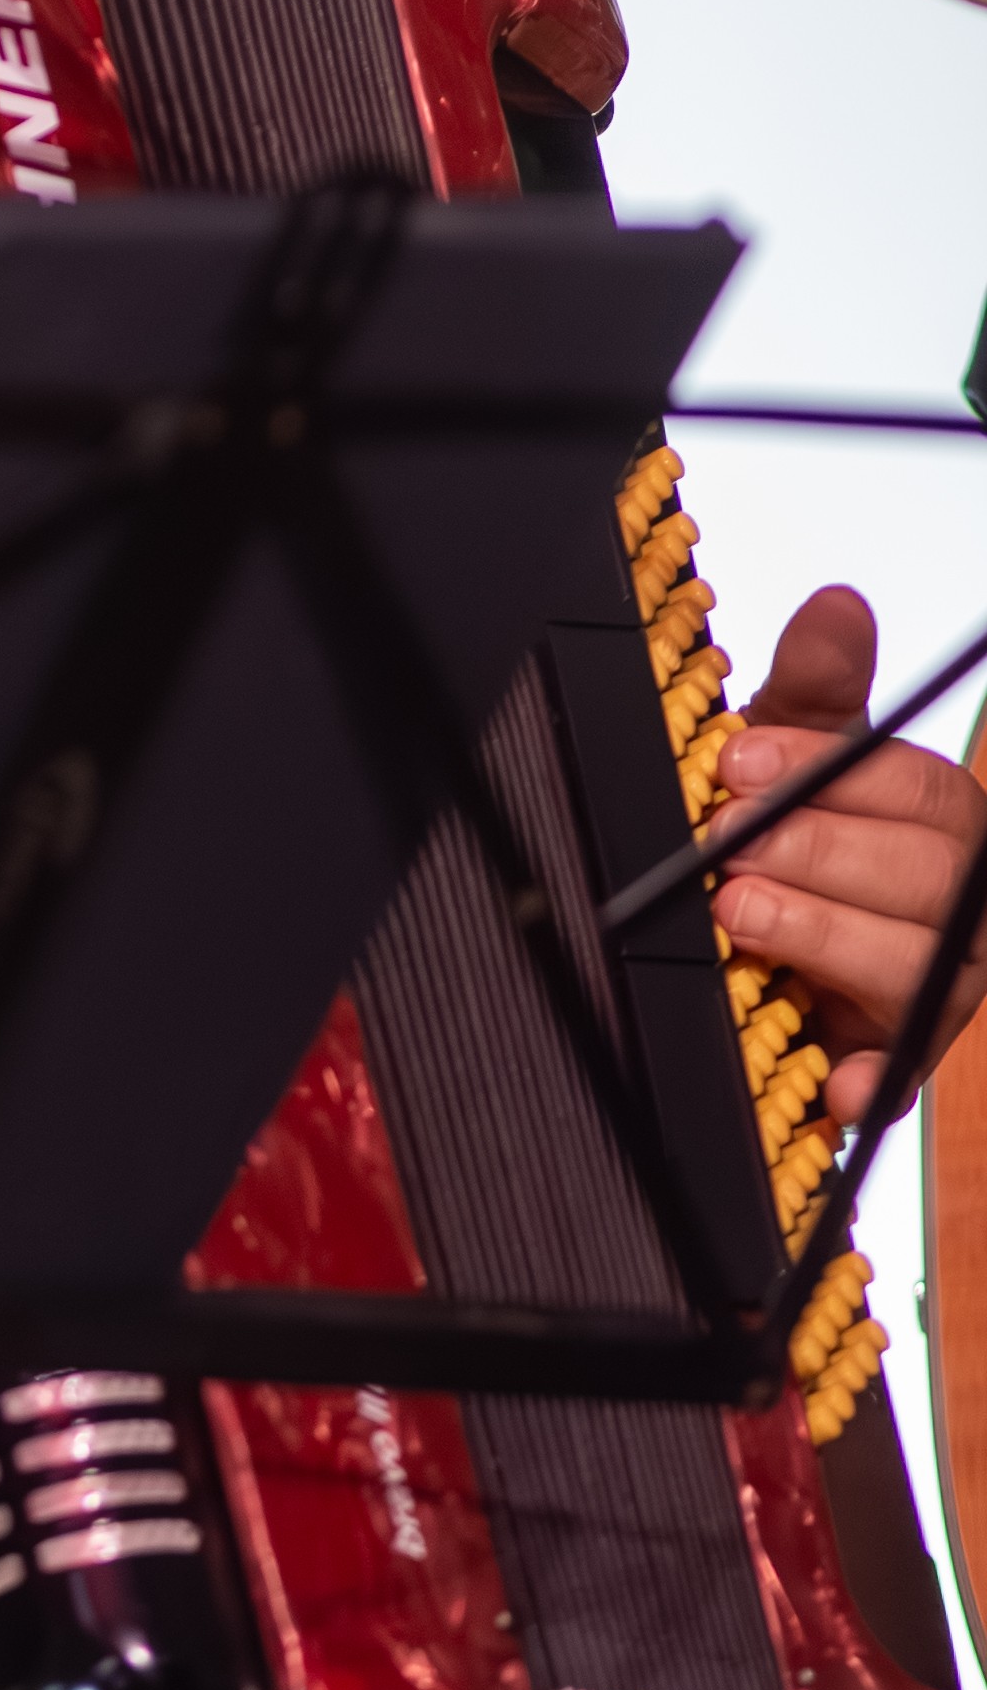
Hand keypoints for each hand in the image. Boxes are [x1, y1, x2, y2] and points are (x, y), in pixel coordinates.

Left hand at [699, 588, 986, 1128]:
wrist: (765, 935)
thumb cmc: (795, 827)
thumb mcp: (795, 751)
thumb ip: (816, 685)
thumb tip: (837, 603)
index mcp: (943, 822)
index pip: (918, 790)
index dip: (825, 774)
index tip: (735, 763)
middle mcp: (962, 908)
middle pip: (929, 879)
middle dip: (819, 853)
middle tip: (726, 844)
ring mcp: (941, 989)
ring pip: (918, 964)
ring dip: (823, 936)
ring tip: (738, 915)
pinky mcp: (901, 1060)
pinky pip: (904, 1077)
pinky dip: (874, 1081)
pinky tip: (837, 1085)